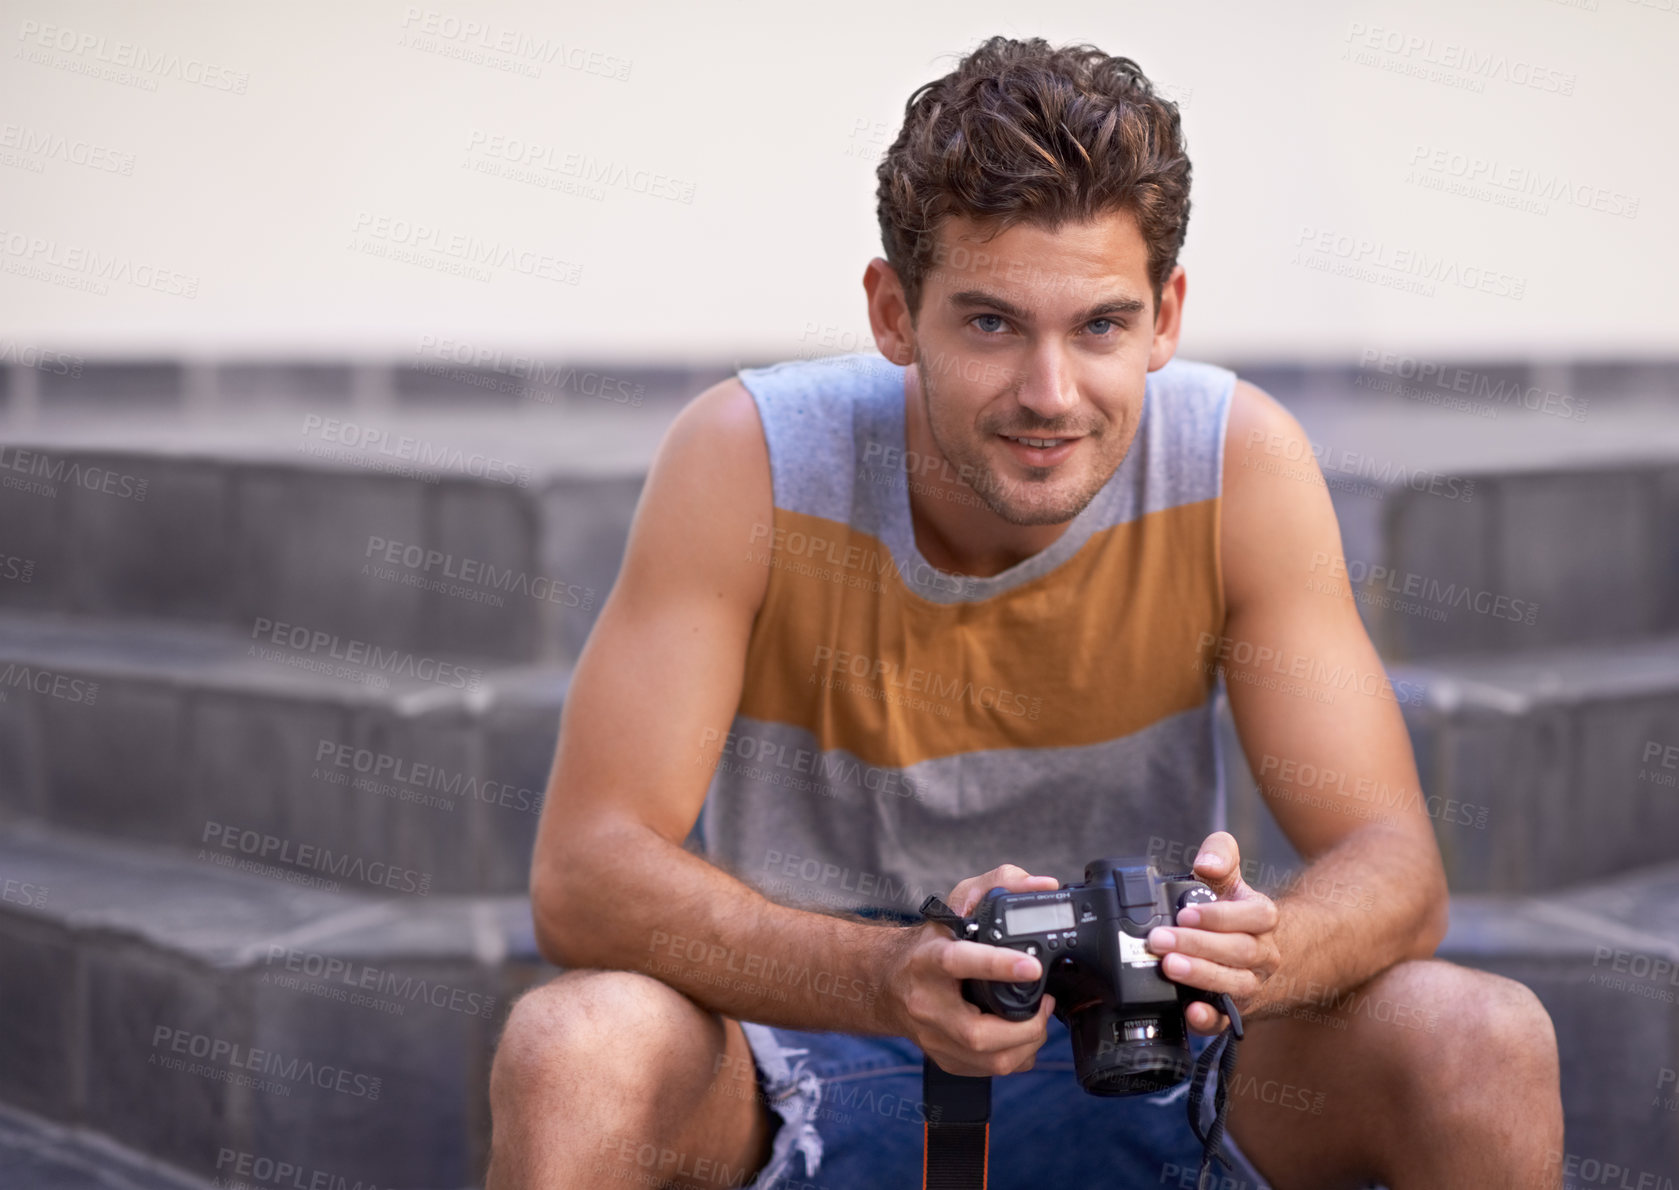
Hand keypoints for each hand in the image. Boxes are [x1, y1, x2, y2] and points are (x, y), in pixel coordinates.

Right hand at [881, 864, 1059, 1076]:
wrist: (885, 982)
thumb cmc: (930, 942)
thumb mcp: (959, 902)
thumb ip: (1001, 884)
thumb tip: (1043, 885)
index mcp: (929, 958)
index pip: (959, 962)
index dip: (997, 966)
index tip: (1032, 966)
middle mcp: (926, 1002)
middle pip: (978, 1032)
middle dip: (1026, 1026)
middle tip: (1046, 1003)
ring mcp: (932, 1036)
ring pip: (988, 1059)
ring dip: (1027, 1044)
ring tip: (1039, 1018)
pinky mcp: (943, 1059)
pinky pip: (989, 1071)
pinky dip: (1017, 1056)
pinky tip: (1022, 1036)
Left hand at [1147, 831, 1280, 1034]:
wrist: (1264, 954)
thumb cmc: (1236, 912)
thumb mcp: (1230, 878)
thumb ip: (1220, 854)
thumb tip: (1206, 862)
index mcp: (1262, 918)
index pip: (1255, 916)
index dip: (1220, 915)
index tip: (1185, 912)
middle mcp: (1263, 954)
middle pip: (1238, 950)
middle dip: (1196, 945)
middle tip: (1160, 940)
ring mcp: (1252, 983)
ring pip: (1235, 984)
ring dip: (1201, 976)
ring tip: (1170, 967)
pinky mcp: (1237, 1010)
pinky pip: (1228, 1020)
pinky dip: (1210, 1018)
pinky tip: (1191, 1011)